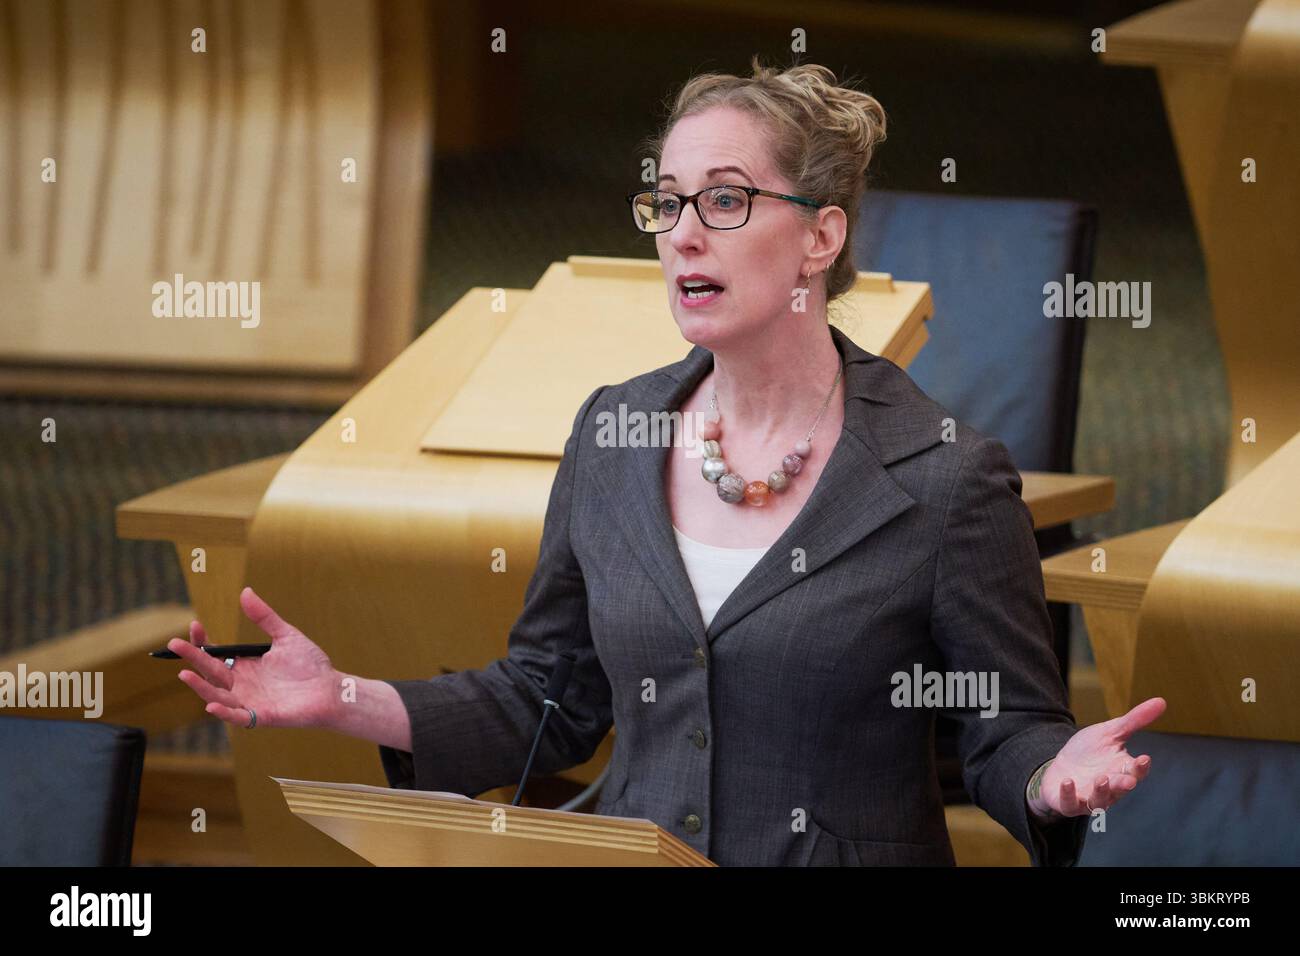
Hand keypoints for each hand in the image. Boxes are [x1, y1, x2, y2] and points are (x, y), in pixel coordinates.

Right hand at [170, 586, 343, 730]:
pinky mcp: (260, 716)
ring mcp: (248, 701)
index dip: (202, 642)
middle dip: (193, 658)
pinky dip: (224, 713)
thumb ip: (265, 617)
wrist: (331, 689)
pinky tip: (210, 705)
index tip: (194, 625)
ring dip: (200, 686)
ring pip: (217, 696)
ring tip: (185, 674)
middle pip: (211, 671)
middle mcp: (241, 684)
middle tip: (174, 644)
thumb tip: (245, 592)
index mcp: (244, 665)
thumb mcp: (285, 636)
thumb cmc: (310, 664)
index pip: (215, 654)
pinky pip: (237, 717)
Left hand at [1027, 697, 1166, 819]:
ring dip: (1101, 792)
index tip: (1144, 758)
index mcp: (1122, 770)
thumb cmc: (1090, 751)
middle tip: (1128, 780)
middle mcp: (1109, 788)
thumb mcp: (1110, 732)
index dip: (1140, 767)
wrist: (1061, 767)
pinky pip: (1070, 803)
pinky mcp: (1068, 803)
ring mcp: (1089, 797)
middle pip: (1120, 789)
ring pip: (1099, 801)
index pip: (1136, 771)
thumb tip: (1161, 701)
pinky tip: (1068, 781)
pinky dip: (1069, 795)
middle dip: (1124, 784)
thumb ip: (1134, 721)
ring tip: (1101, 779)